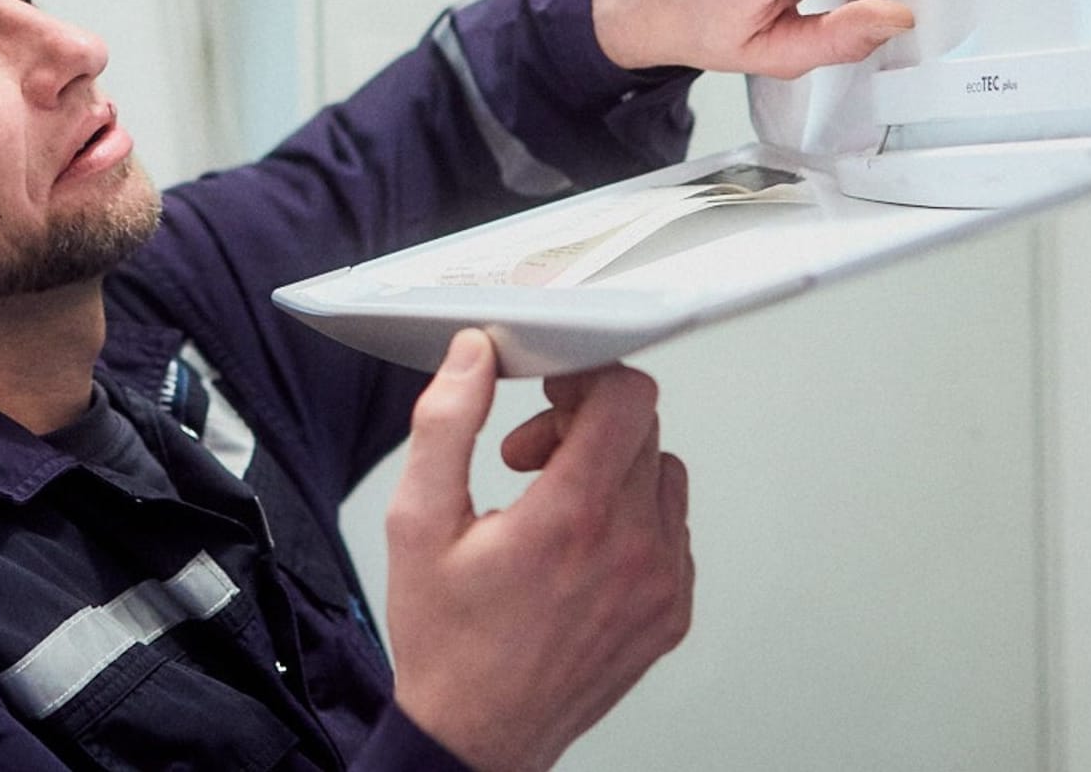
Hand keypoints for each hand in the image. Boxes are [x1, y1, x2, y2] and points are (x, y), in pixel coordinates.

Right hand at [385, 331, 691, 771]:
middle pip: (642, 428)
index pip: (627, 398)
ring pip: (662, 473)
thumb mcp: (418, 521)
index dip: (585, 378)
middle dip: (582, 423)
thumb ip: (446, 423)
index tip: (550, 393)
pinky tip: (578, 545)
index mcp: (571, 518)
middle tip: (529, 457)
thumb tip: (473, 357)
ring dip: (611, 468)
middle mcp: (632, 549)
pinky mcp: (673, 611)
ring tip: (551, 503)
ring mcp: (662, 583)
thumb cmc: (447, 641)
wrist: (475, 737)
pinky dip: (632, 517)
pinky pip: (672, 528)